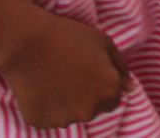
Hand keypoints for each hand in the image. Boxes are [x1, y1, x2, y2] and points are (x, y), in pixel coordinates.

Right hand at [0, 11, 128, 128]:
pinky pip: (49, 118)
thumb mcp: (104, 43)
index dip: (100, 85)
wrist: (28, 42)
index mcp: (109, 90)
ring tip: (53, 79)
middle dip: (85, 97)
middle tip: (69, 74)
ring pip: (71, 115)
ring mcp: (65, 119)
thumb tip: (131, 88)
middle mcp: (91, 110)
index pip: (112, 99)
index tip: (87, 73)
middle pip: (92, 109)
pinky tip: (41, 88)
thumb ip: (120, 67)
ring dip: (66, 104)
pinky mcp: (42, 122)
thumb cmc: (69, 37)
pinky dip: (46, 108)